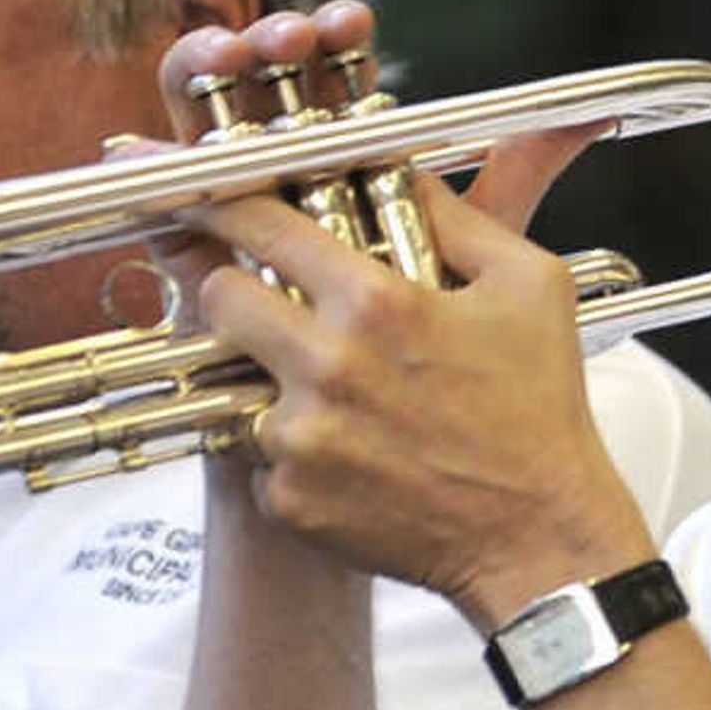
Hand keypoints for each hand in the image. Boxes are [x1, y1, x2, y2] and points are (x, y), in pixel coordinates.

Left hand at [160, 1, 645, 623]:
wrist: (539, 540)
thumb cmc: (544, 409)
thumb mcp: (529, 287)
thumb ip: (460, 216)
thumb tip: (399, 169)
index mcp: (376, 303)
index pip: (257, 221)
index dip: (208, 191)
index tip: (166, 174)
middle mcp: (325, 366)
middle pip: (218, 296)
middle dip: (239, 291)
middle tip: (284, 308)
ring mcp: (299, 439)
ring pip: (237, 380)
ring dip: (277, 380)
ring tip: (351, 402)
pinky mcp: (290, 499)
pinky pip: (262, 456)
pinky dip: (296, 454)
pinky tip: (359, 460)